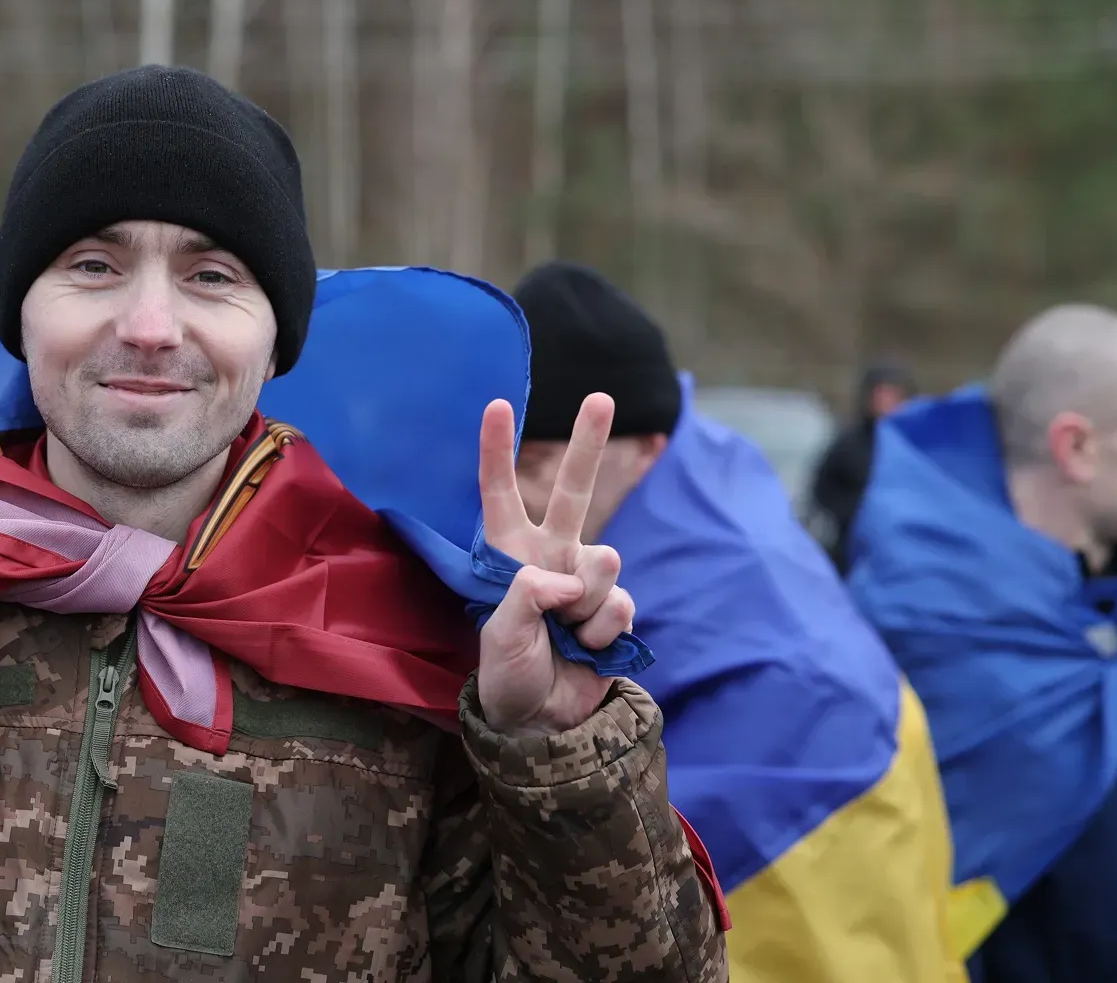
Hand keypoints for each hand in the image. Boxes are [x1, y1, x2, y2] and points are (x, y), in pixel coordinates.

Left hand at [473, 393, 634, 736]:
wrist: (543, 720)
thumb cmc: (508, 674)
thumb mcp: (499, 635)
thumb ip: (526, 596)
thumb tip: (566, 577)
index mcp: (508, 555)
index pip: (500, 494)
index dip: (497, 451)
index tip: (496, 404)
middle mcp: (549, 556)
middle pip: (574, 491)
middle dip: (587, 444)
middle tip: (600, 396)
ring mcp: (584, 580)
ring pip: (605, 560)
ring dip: (588, 601)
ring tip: (566, 633)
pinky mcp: (613, 609)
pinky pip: (620, 603)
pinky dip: (604, 630)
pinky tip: (587, 648)